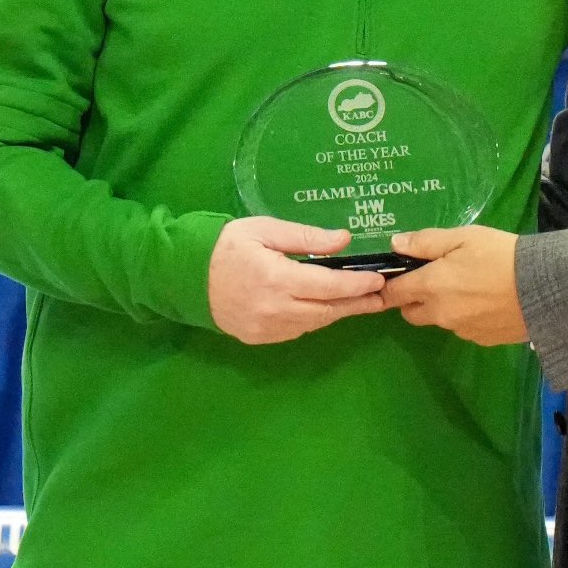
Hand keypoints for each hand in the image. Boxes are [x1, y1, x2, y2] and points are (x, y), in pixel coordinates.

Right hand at [208, 217, 384, 344]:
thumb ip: (306, 237)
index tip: (379, 280)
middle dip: (357, 304)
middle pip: (327, 311)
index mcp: (277, 279)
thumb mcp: (266, 229)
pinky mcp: (259, 338)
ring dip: (339, 312)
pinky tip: (328, 308)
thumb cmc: (227, 245)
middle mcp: (274, 309)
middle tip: (382, 297)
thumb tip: (344, 240)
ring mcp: (266, 328)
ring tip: (362, 302)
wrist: (185, 277)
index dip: (358, 286)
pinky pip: (296, 330)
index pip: (328, 287)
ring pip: (314, 323)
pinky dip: (315, 319)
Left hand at [382, 226, 527, 345]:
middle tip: (435, 278)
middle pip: (411, 313)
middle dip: (414, 299)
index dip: (390, 286)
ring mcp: (461, 330)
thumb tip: (395, 245)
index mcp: (431, 286)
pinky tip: (487, 301)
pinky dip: (466, 317)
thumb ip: (426, 242)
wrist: (543, 286)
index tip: (394, 278)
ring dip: (442, 308)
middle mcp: (440, 313)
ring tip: (470, 287)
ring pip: (439, 320)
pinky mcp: (482, 340)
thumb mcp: (464, 236)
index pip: (393, 294)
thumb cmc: (501, 254)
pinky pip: (463, 329)